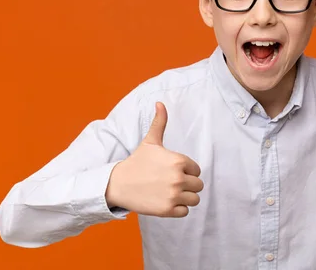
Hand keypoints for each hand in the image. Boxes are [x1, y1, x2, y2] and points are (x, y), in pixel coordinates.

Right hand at [105, 102, 202, 216]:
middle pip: (198, 185)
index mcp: (179, 161)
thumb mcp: (150, 142)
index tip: (171, 171)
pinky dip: (178, 209)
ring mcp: (173, 195)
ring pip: (194, 199)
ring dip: (185, 197)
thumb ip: (160, 122)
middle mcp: (178, 178)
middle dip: (187, 185)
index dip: (186, 171)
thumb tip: (160, 103)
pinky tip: (165, 201)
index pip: (196, 170)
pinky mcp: (167, 210)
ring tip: (169, 192)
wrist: (118, 184)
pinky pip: (185, 212)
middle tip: (170, 183)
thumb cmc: (137, 162)